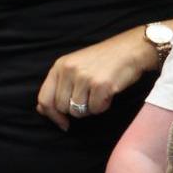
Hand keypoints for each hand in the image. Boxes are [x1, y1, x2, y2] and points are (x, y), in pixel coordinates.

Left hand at [36, 28, 154, 130]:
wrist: (130, 49)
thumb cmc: (104, 60)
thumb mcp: (75, 66)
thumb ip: (59, 86)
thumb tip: (42, 109)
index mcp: (60, 66)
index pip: (45, 99)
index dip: (52, 115)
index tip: (62, 123)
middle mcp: (69, 70)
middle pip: (62, 108)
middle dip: (76, 109)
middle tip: (89, 98)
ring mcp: (84, 77)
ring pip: (78, 111)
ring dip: (90, 108)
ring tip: (99, 93)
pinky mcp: (100, 85)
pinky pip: (95, 109)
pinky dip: (103, 106)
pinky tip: (108, 92)